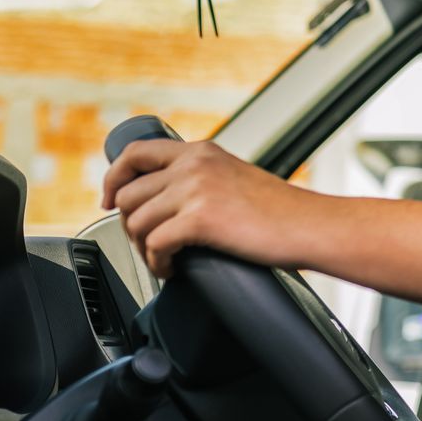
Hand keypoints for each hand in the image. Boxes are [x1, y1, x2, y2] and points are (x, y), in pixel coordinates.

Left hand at [101, 138, 325, 278]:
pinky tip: (173, 269)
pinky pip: (154, 245)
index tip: (109, 199)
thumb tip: (168, 201)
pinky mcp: (200, 219)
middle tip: (147, 242)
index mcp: (201, 152)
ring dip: (143, 247)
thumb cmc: (283, 212)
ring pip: (136, 221)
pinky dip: (157, 264)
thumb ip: (202, 178)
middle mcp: (194, 164)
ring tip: (164, 259)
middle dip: (129, 224)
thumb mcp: (235, 177)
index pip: (134, 153)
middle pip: (127, 193)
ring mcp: (195, 189)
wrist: (312, 226)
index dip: (113, 178)